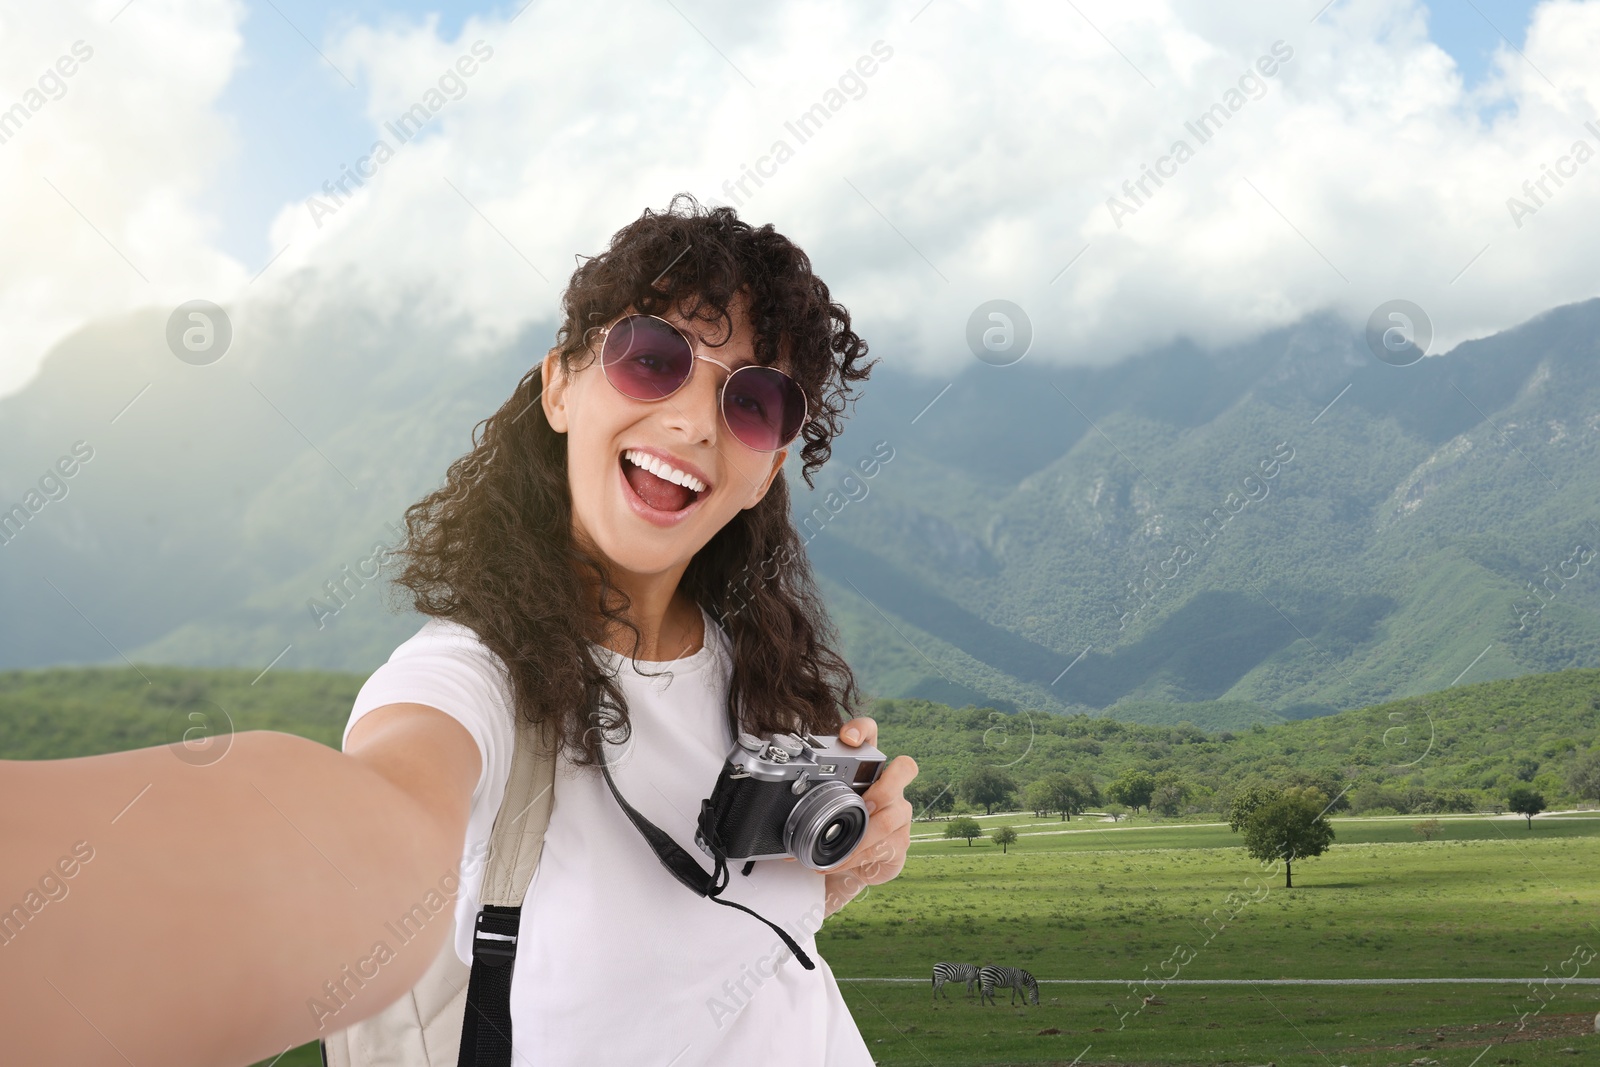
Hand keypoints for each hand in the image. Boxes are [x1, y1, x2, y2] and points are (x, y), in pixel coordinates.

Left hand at [809, 716, 916, 915]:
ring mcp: (899, 812)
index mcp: (865, 768)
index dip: (863, 731)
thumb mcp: (819, 808)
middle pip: (905, 768)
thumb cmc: (834, 827)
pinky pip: (887, 846)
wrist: (848, 864)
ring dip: (865, 835)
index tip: (848, 738)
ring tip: (843, 848)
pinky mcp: (900, 841)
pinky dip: (861, 857)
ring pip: (893, 816)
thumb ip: (805, 799)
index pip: (871, 735)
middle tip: (865, 803)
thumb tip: (771, 802)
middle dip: (885, 786)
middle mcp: (888, 785)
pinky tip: (845, 861)